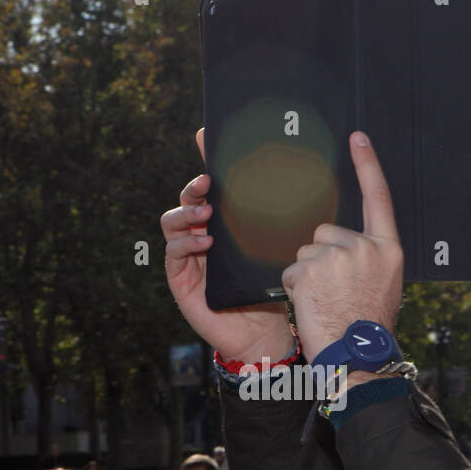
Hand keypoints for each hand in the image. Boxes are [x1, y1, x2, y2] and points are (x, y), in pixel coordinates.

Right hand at [160, 127, 291, 362]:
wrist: (264, 333)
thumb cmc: (270, 290)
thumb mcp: (275, 250)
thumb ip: (273, 223)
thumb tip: (297, 186)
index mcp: (225, 223)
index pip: (212, 187)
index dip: (205, 160)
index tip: (205, 136)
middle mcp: (203, 234)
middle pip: (188, 198)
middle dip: (194, 186)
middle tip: (208, 182)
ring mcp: (188, 256)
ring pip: (172, 221)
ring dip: (186, 212)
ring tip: (206, 213)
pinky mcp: (181, 278)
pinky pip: (173, 254)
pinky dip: (185, 245)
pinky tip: (204, 244)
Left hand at [280, 131, 403, 363]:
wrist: (358, 356)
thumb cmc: (367, 326)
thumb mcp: (382, 285)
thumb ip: (367, 256)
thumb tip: (338, 241)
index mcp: (388, 249)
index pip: (379, 198)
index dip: (368, 165)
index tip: (358, 137)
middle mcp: (365, 247)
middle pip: (325, 231)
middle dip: (320, 256)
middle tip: (333, 291)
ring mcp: (338, 256)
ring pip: (305, 250)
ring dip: (306, 273)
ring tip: (323, 300)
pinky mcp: (311, 269)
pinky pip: (291, 269)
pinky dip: (294, 287)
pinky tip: (310, 304)